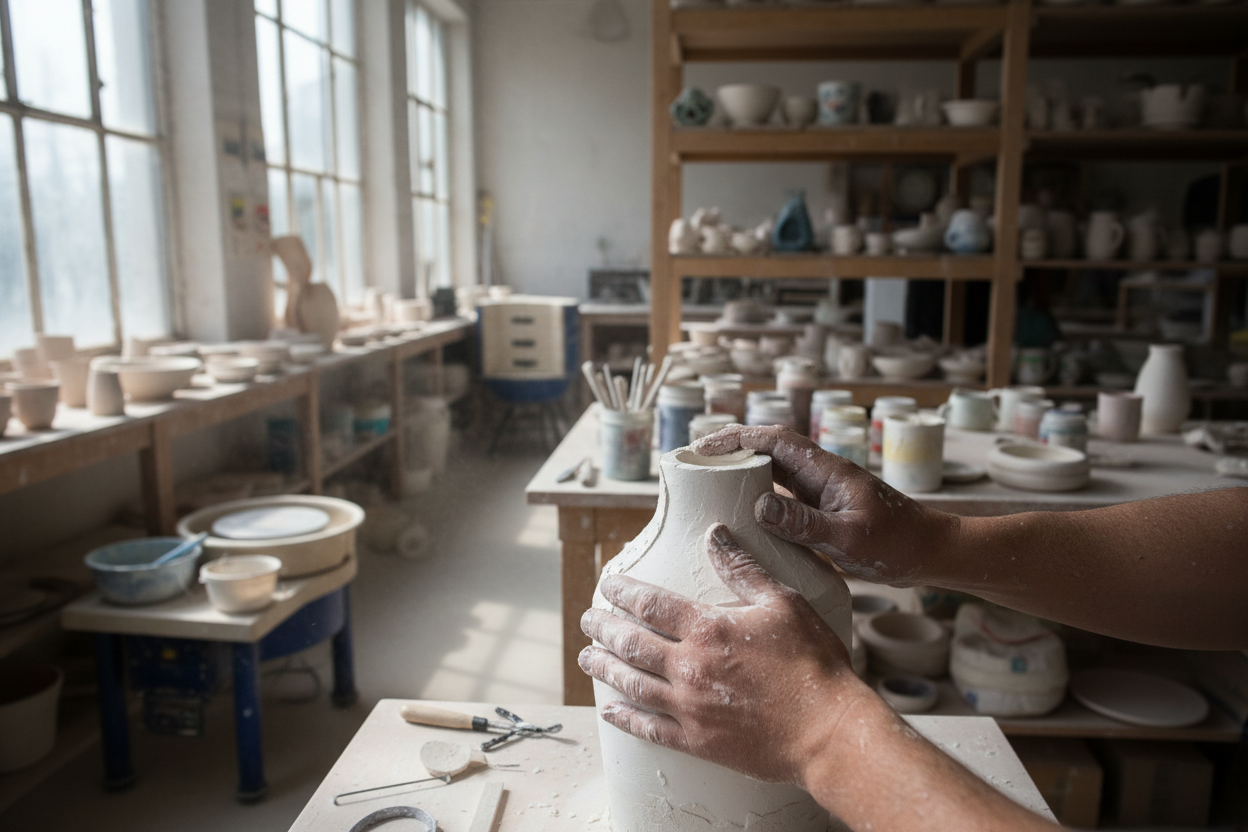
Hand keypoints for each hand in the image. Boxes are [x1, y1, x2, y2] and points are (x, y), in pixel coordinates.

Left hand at [578, 523, 869, 787]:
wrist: (829, 732)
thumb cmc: (813, 664)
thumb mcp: (783, 603)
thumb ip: (743, 569)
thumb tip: (715, 535)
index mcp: (708, 629)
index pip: (650, 603)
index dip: (623, 591)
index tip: (606, 584)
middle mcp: (690, 667)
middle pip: (631, 643)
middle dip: (603, 628)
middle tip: (587, 619)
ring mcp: (690, 707)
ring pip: (632, 683)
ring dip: (604, 668)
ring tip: (586, 658)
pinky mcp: (697, 741)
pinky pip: (648, 728)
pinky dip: (624, 718)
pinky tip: (609, 710)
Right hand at [691, 425, 959, 586]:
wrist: (933, 553)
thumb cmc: (899, 545)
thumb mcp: (849, 538)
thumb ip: (804, 523)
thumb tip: (759, 505)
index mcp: (827, 470)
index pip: (774, 440)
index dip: (737, 438)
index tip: (703, 446)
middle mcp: (822, 474)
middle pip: (769, 449)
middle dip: (731, 449)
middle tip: (694, 461)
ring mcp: (823, 491)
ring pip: (775, 470)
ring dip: (743, 470)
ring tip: (708, 482)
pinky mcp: (825, 509)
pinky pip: (784, 494)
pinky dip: (759, 495)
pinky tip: (742, 511)